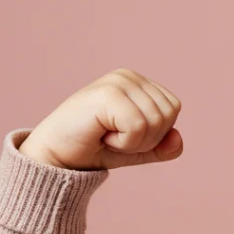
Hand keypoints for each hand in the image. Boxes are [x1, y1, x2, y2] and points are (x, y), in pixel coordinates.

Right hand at [18, 68, 183, 170]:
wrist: (55, 157)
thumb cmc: (93, 149)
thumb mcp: (136, 149)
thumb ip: (162, 145)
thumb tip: (178, 139)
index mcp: (137, 81)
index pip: (173, 108)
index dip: (155, 133)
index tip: (123, 134)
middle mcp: (128, 76)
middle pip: (169, 115)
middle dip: (146, 139)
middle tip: (114, 137)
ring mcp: (117, 82)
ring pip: (156, 122)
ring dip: (133, 142)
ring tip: (106, 135)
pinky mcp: (108, 94)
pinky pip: (139, 128)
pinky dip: (123, 143)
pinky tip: (100, 135)